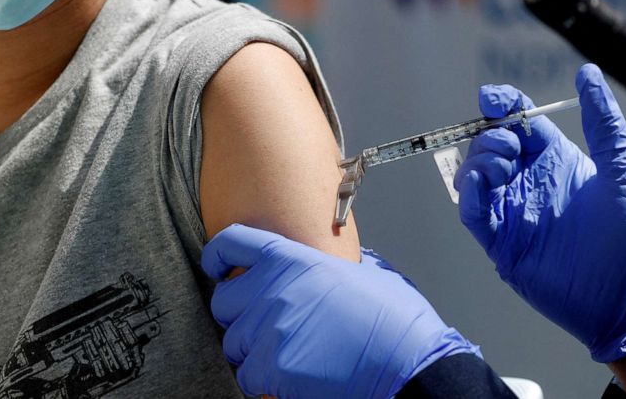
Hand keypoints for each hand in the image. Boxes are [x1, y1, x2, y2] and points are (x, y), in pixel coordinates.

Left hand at [201, 224, 478, 398]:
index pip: (230, 242)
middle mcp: (272, 289)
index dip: (217, 255)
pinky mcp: (271, 367)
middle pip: (223, 301)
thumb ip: (328, 264)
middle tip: (264, 326)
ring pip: (233, 342)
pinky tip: (290, 378)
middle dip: (239, 316)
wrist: (409, 363)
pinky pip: (247, 377)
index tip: (216, 267)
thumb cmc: (395, 320)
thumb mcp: (363, 272)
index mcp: (292, 258)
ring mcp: (268, 328)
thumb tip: (324, 266)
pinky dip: (263, 383)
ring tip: (286, 354)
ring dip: (252, 351)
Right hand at [455, 64, 625, 361]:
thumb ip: (603, 121)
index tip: (491, 97)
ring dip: (478, 161)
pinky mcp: (500, 241)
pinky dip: (469, 193)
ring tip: (502, 168)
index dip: (501, 104)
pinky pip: (471, 211)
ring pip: (473, 173)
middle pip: (489, 143)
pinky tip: (481, 186)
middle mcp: (529, 182)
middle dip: (490, 136)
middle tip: (511, 148)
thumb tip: (587, 72)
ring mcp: (512, 211)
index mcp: (555, 161)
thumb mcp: (622, 170)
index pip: (517, 122)